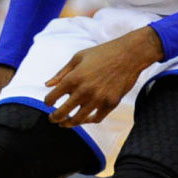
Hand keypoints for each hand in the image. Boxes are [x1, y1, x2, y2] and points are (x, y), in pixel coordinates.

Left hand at [44, 28, 162, 127]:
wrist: (129, 55)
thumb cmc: (102, 53)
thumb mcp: (78, 57)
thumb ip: (61, 73)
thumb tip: (47, 85)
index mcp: (73, 78)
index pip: (52, 97)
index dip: (48, 102)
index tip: (48, 103)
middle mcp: (84, 91)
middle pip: (62, 112)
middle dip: (54, 118)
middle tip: (52, 119)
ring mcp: (98, 99)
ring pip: (78, 119)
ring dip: (69, 123)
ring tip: (65, 123)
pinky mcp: (111, 103)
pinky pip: (96, 118)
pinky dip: (88, 120)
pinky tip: (84, 118)